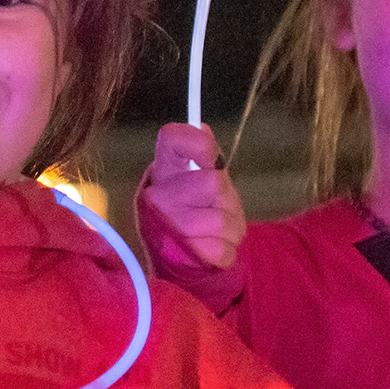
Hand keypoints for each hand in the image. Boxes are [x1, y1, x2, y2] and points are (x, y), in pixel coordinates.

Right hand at [136, 122, 245, 272]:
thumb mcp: (190, 178)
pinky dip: (227, 249)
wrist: (173, 259)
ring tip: (215, 230)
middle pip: (213, 182)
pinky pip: (224, 248)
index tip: (209, 156)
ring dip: (230, 226)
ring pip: (223, 219)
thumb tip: (203, 129)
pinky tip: (211, 247)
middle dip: (225, 196)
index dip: (197, 141)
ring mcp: (170, 226)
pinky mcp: (185, 255)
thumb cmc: (188, 209)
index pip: (174, 138)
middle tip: (215, 206)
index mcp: (162, 169)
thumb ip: (200, 155)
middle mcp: (159, 195)